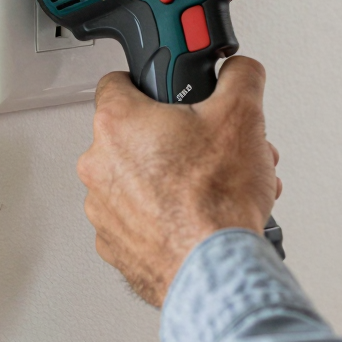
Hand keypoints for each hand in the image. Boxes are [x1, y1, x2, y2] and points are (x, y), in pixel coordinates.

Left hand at [79, 57, 280, 307]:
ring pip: (137, 180)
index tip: (164, 92)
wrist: (216, 270)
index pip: (117, 82)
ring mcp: (103, 211)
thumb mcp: (242, 115)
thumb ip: (240, 77)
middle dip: (176, 138)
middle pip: (136, 136)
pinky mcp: (116, 247)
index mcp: (118, 125)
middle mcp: (99, 166)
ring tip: (215, 185)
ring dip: (171, 178)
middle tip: (209, 148)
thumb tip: (240, 70)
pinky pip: (138, 219)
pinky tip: (198, 215)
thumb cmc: (216, 201)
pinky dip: (164, 216)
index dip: (147, 83)